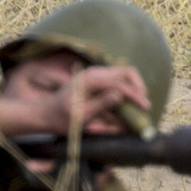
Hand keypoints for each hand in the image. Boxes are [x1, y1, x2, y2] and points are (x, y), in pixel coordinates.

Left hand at [0, 60, 151, 142]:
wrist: (45, 114)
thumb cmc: (60, 118)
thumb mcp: (80, 116)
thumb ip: (100, 105)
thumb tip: (120, 96)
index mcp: (91, 80)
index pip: (121, 82)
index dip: (135, 95)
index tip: (145, 108)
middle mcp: (95, 73)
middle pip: (126, 71)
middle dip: (139, 87)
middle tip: (144, 105)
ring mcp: (96, 75)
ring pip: (123, 74)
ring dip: (134, 88)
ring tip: (139, 106)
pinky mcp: (96, 80)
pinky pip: (116, 81)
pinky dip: (126, 90)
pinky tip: (127, 105)